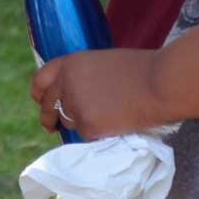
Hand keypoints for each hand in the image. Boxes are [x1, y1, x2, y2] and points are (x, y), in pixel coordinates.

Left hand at [32, 48, 164, 140]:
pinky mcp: (88, 127)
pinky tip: (115, 125)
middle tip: (53, 126)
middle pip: (48, 106)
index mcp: (70, 63)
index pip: (40, 79)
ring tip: (105, 118)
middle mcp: (66, 84)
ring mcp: (75, 107)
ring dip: (80, 123)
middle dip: (49, 117)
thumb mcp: (104, 63)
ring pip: (69, 122)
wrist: (160, 84)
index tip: (39, 101)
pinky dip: (98, 134)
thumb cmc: (142, 70)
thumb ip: (85, 76)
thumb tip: (80, 93)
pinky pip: (87, 135)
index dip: (38, 93)